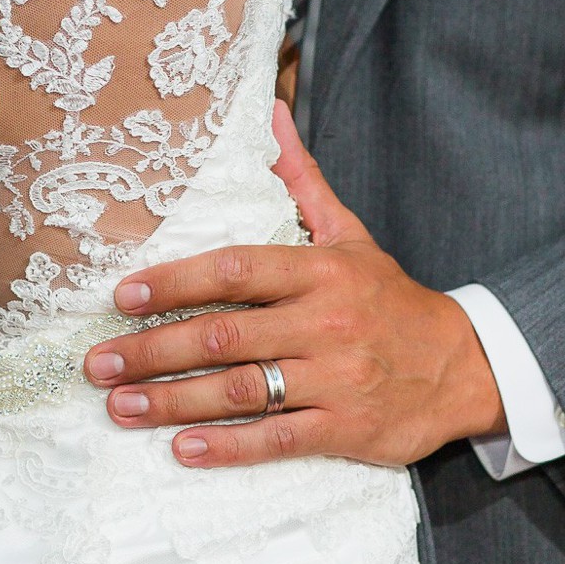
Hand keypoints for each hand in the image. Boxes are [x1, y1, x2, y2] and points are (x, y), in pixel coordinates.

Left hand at [83, 101, 505, 467]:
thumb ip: (303, 182)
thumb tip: (269, 113)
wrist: (465, 367)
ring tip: (120, 407)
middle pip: (224, 335)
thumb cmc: (390, 301)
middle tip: (99, 364)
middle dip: (153, 351)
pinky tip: (182, 450)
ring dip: (172, 401)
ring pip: (240, 391)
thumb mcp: (351, 236)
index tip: (122, 298)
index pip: (235, 269)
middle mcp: (326, 323)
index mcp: (321, 270)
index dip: (173, 282)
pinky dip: (226, 447)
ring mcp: (336, 379)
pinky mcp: (346, 428)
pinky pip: (277, 438)